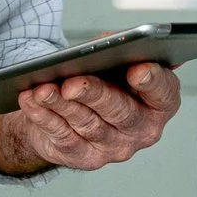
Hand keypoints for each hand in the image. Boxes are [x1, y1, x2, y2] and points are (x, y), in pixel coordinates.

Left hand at [0, 62, 181, 175]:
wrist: (72, 115)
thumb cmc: (102, 83)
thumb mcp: (113, 63)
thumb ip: (117, 49)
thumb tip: (109, 38)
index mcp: (159, 103)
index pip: (163, 93)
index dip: (153, 82)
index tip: (137, 70)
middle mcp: (142, 129)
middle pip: (120, 111)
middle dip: (94, 94)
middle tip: (73, 82)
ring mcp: (114, 147)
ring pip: (87, 124)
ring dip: (62, 104)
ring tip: (43, 89)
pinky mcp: (86, 158)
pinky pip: (63, 137)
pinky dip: (44, 117)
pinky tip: (32, 101)